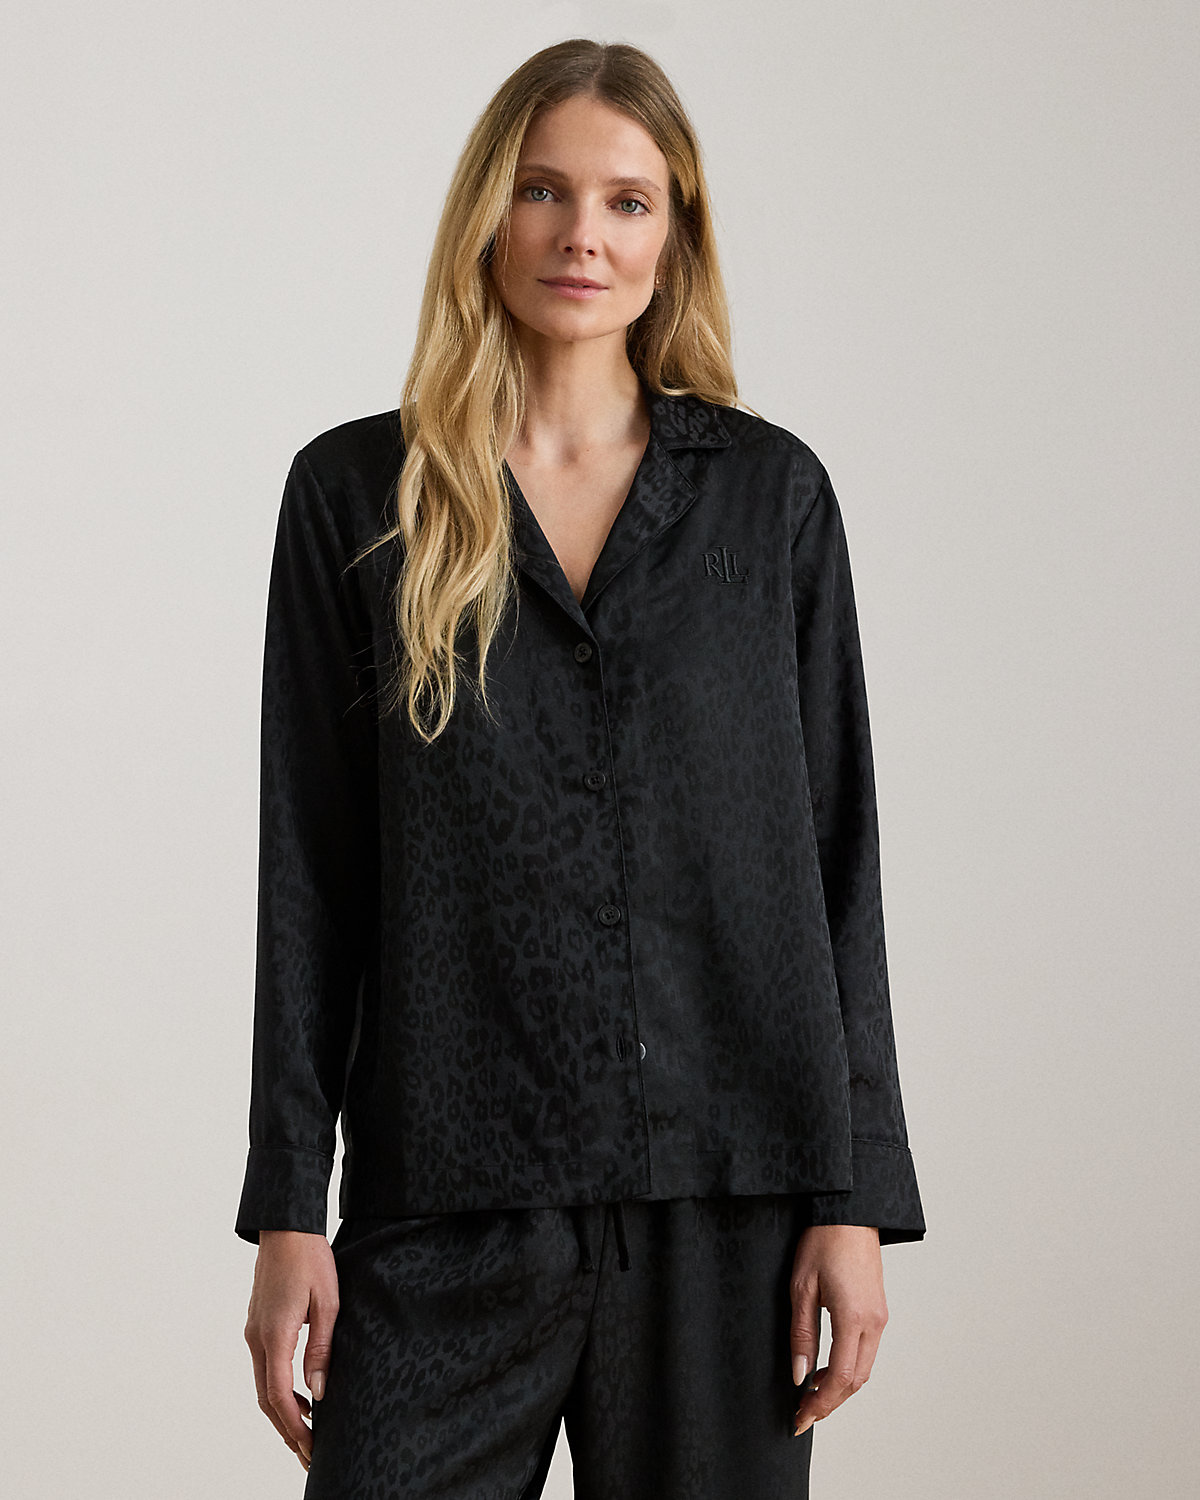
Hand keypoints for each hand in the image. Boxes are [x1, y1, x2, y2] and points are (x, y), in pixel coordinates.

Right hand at [244, 1229, 338, 1470]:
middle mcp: (256, 1338)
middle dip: (286, 1430)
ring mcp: (253, 1332)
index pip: (279, 1396)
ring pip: (263, 1385)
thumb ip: (321, 1349)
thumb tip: (319, 1392)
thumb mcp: (327, 1302)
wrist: (285, 1226)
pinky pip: (265, 1367)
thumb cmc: (310, 1259)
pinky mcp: (257, 1325)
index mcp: (274, 1336)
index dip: (295, 1427)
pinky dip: (279, 1390)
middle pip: (267, 1399)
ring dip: (282, 1412)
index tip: (311, 1449)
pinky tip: (300, 1395)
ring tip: (307, 1433)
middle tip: (308, 1456)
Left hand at [789, 1224, 886, 1437]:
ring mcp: (880, 1316)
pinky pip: (866, 1351)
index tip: (799, 1419)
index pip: (841, 1378)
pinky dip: (848, 1368)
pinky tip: (826, 1368)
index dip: (821, 1404)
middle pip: (856, 1381)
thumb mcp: (801, 1286)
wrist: (849, 1211)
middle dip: (829, 1403)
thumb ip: (801, 1334)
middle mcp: (874, 1322)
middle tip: (801, 1414)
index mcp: (854, 1317)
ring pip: (863, 1368)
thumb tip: (800, 1376)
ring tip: (810, 1395)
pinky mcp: (878, 1310)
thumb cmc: (823, 1241)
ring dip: (839, 1387)